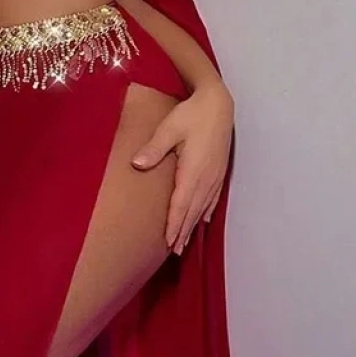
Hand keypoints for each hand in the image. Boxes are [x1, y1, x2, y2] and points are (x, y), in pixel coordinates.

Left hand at [131, 85, 234, 255]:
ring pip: (203, 207)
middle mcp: (206, 177)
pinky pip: (212, 197)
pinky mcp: (218, 171)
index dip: (175, 225)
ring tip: (185, 243)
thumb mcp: (169, 128)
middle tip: (175, 252)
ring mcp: (214, 175)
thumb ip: (154, 148)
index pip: (181, 204)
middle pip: (193, 211)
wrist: (218, 104)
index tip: (169, 243)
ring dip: (193, 225)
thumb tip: (137, 164)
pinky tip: (203, 220)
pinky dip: (205, 211)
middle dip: (183, 232)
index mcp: (193, 170)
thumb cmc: (192, 114)